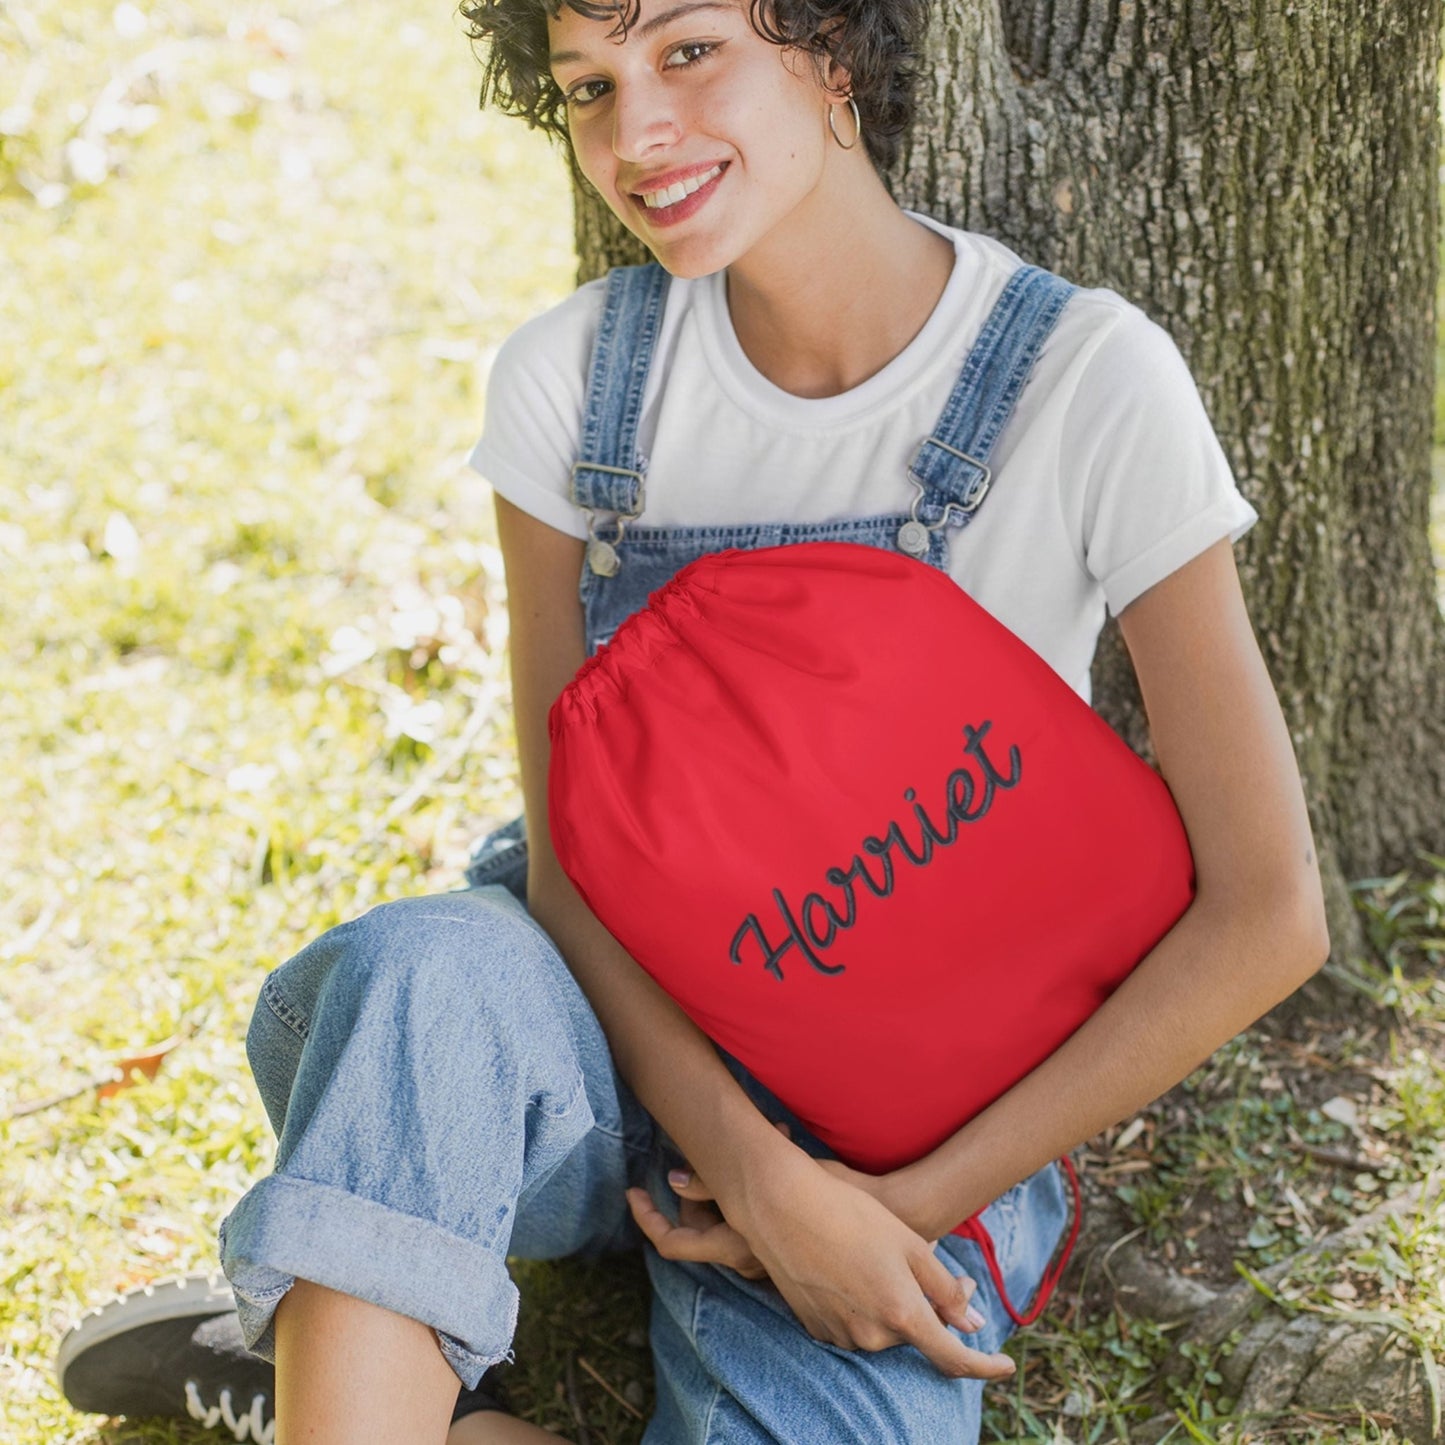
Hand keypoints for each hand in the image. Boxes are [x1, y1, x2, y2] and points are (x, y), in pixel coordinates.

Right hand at [626, 1129, 1012, 1381]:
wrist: (781, 1206)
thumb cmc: (850, 1215)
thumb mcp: (909, 1243)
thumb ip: (944, 1289)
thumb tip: (971, 1323)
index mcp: (901, 1313)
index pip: (953, 1358)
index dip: (985, 1366)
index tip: (1007, 1366)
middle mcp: (871, 1334)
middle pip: (913, 1333)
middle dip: (927, 1309)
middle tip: (921, 1261)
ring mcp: (840, 1334)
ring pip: (882, 1329)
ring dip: (890, 1304)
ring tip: (872, 1254)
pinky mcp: (815, 1327)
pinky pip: (853, 1325)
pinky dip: (861, 1305)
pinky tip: (848, 1265)